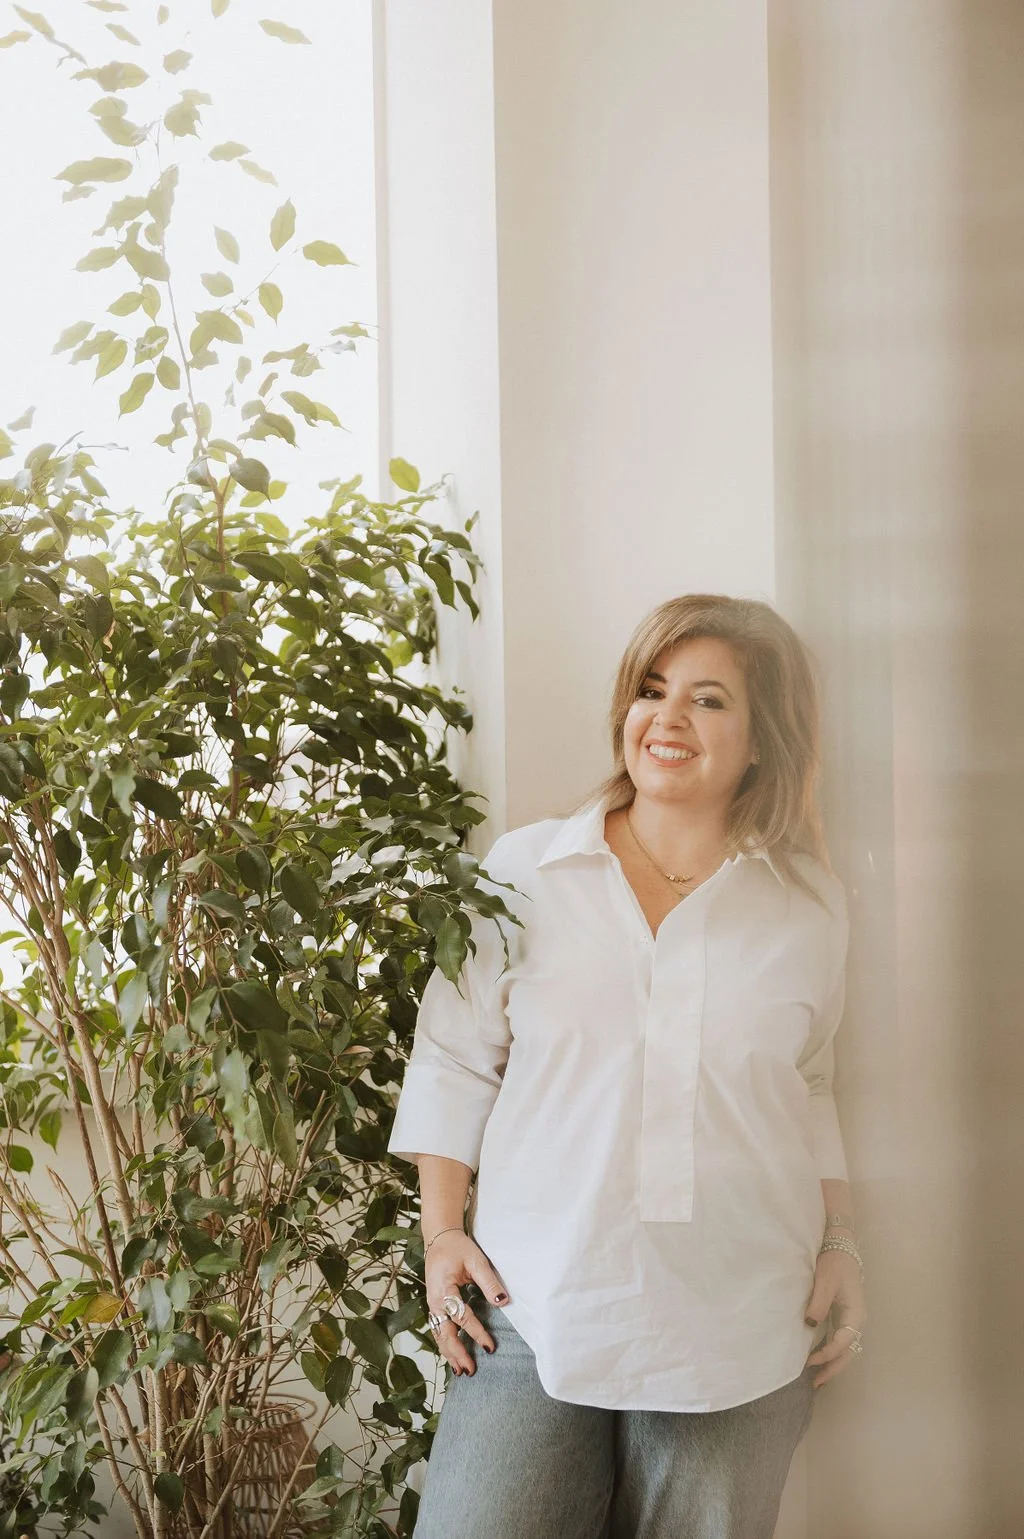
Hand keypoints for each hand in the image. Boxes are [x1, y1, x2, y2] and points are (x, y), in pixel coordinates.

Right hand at [425, 1230, 508, 1376]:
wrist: (439, 1238)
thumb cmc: (458, 1248)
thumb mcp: (476, 1261)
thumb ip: (489, 1282)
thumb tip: (503, 1302)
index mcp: (444, 1290)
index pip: (462, 1317)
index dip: (477, 1333)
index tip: (490, 1347)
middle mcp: (435, 1301)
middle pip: (445, 1333)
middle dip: (457, 1353)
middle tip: (471, 1370)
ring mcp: (432, 1305)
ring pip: (439, 1335)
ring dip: (449, 1353)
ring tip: (462, 1371)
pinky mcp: (434, 1306)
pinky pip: (437, 1330)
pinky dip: (445, 1345)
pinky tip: (452, 1356)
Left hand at [804, 1247, 866, 1387]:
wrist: (841, 1246)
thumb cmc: (834, 1263)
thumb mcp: (826, 1280)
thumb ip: (819, 1303)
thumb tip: (810, 1325)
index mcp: (856, 1314)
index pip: (843, 1342)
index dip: (827, 1354)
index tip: (809, 1361)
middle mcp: (857, 1321)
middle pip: (848, 1353)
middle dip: (833, 1369)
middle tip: (815, 1384)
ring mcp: (851, 1319)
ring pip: (846, 1350)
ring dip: (833, 1364)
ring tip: (817, 1379)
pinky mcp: (844, 1316)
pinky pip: (840, 1341)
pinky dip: (832, 1353)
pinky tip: (820, 1359)